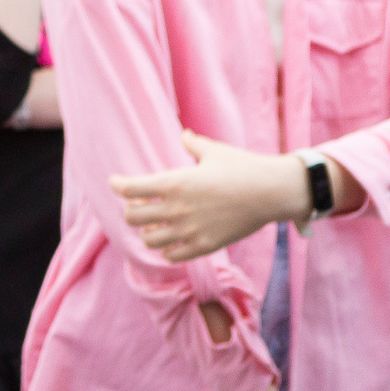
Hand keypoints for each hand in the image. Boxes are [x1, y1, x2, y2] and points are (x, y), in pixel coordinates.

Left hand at [116, 134, 316, 260]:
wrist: (274, 191)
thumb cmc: (245, 167)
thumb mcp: (216, 151)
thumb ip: (193, 145)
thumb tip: (184, 135)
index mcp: (175, 183)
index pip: (129, 189)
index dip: (117, 185)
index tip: (116, 182)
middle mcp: (177, 209)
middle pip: (132, 217)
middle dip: (132, 210)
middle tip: (141, 205)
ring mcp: (189, 230)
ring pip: (148, 240)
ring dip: (148, 231)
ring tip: (156, 225)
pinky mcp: (204, 245)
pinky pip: (171, 255)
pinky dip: (167, 249)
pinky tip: (173, 240)